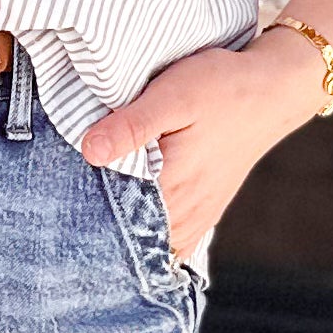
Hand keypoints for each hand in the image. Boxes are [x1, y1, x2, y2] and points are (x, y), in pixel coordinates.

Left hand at [79, 30, 332, 255]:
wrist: (274, 89)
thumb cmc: (223, 87)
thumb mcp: (173, 95)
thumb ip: (131, 125)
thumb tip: (89, 151)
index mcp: (172, 186)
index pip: (114, 220)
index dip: (82, 213)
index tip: (57, 205)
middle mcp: (185, 212)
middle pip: (129, 238)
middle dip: (96, 230)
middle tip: (63, 216)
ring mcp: (197, 216)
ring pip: (150, 245)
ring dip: (122, 235)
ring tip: (88, 218)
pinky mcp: (204, 211)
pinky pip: (171, 241)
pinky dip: (148, 237)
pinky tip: (128, 222)